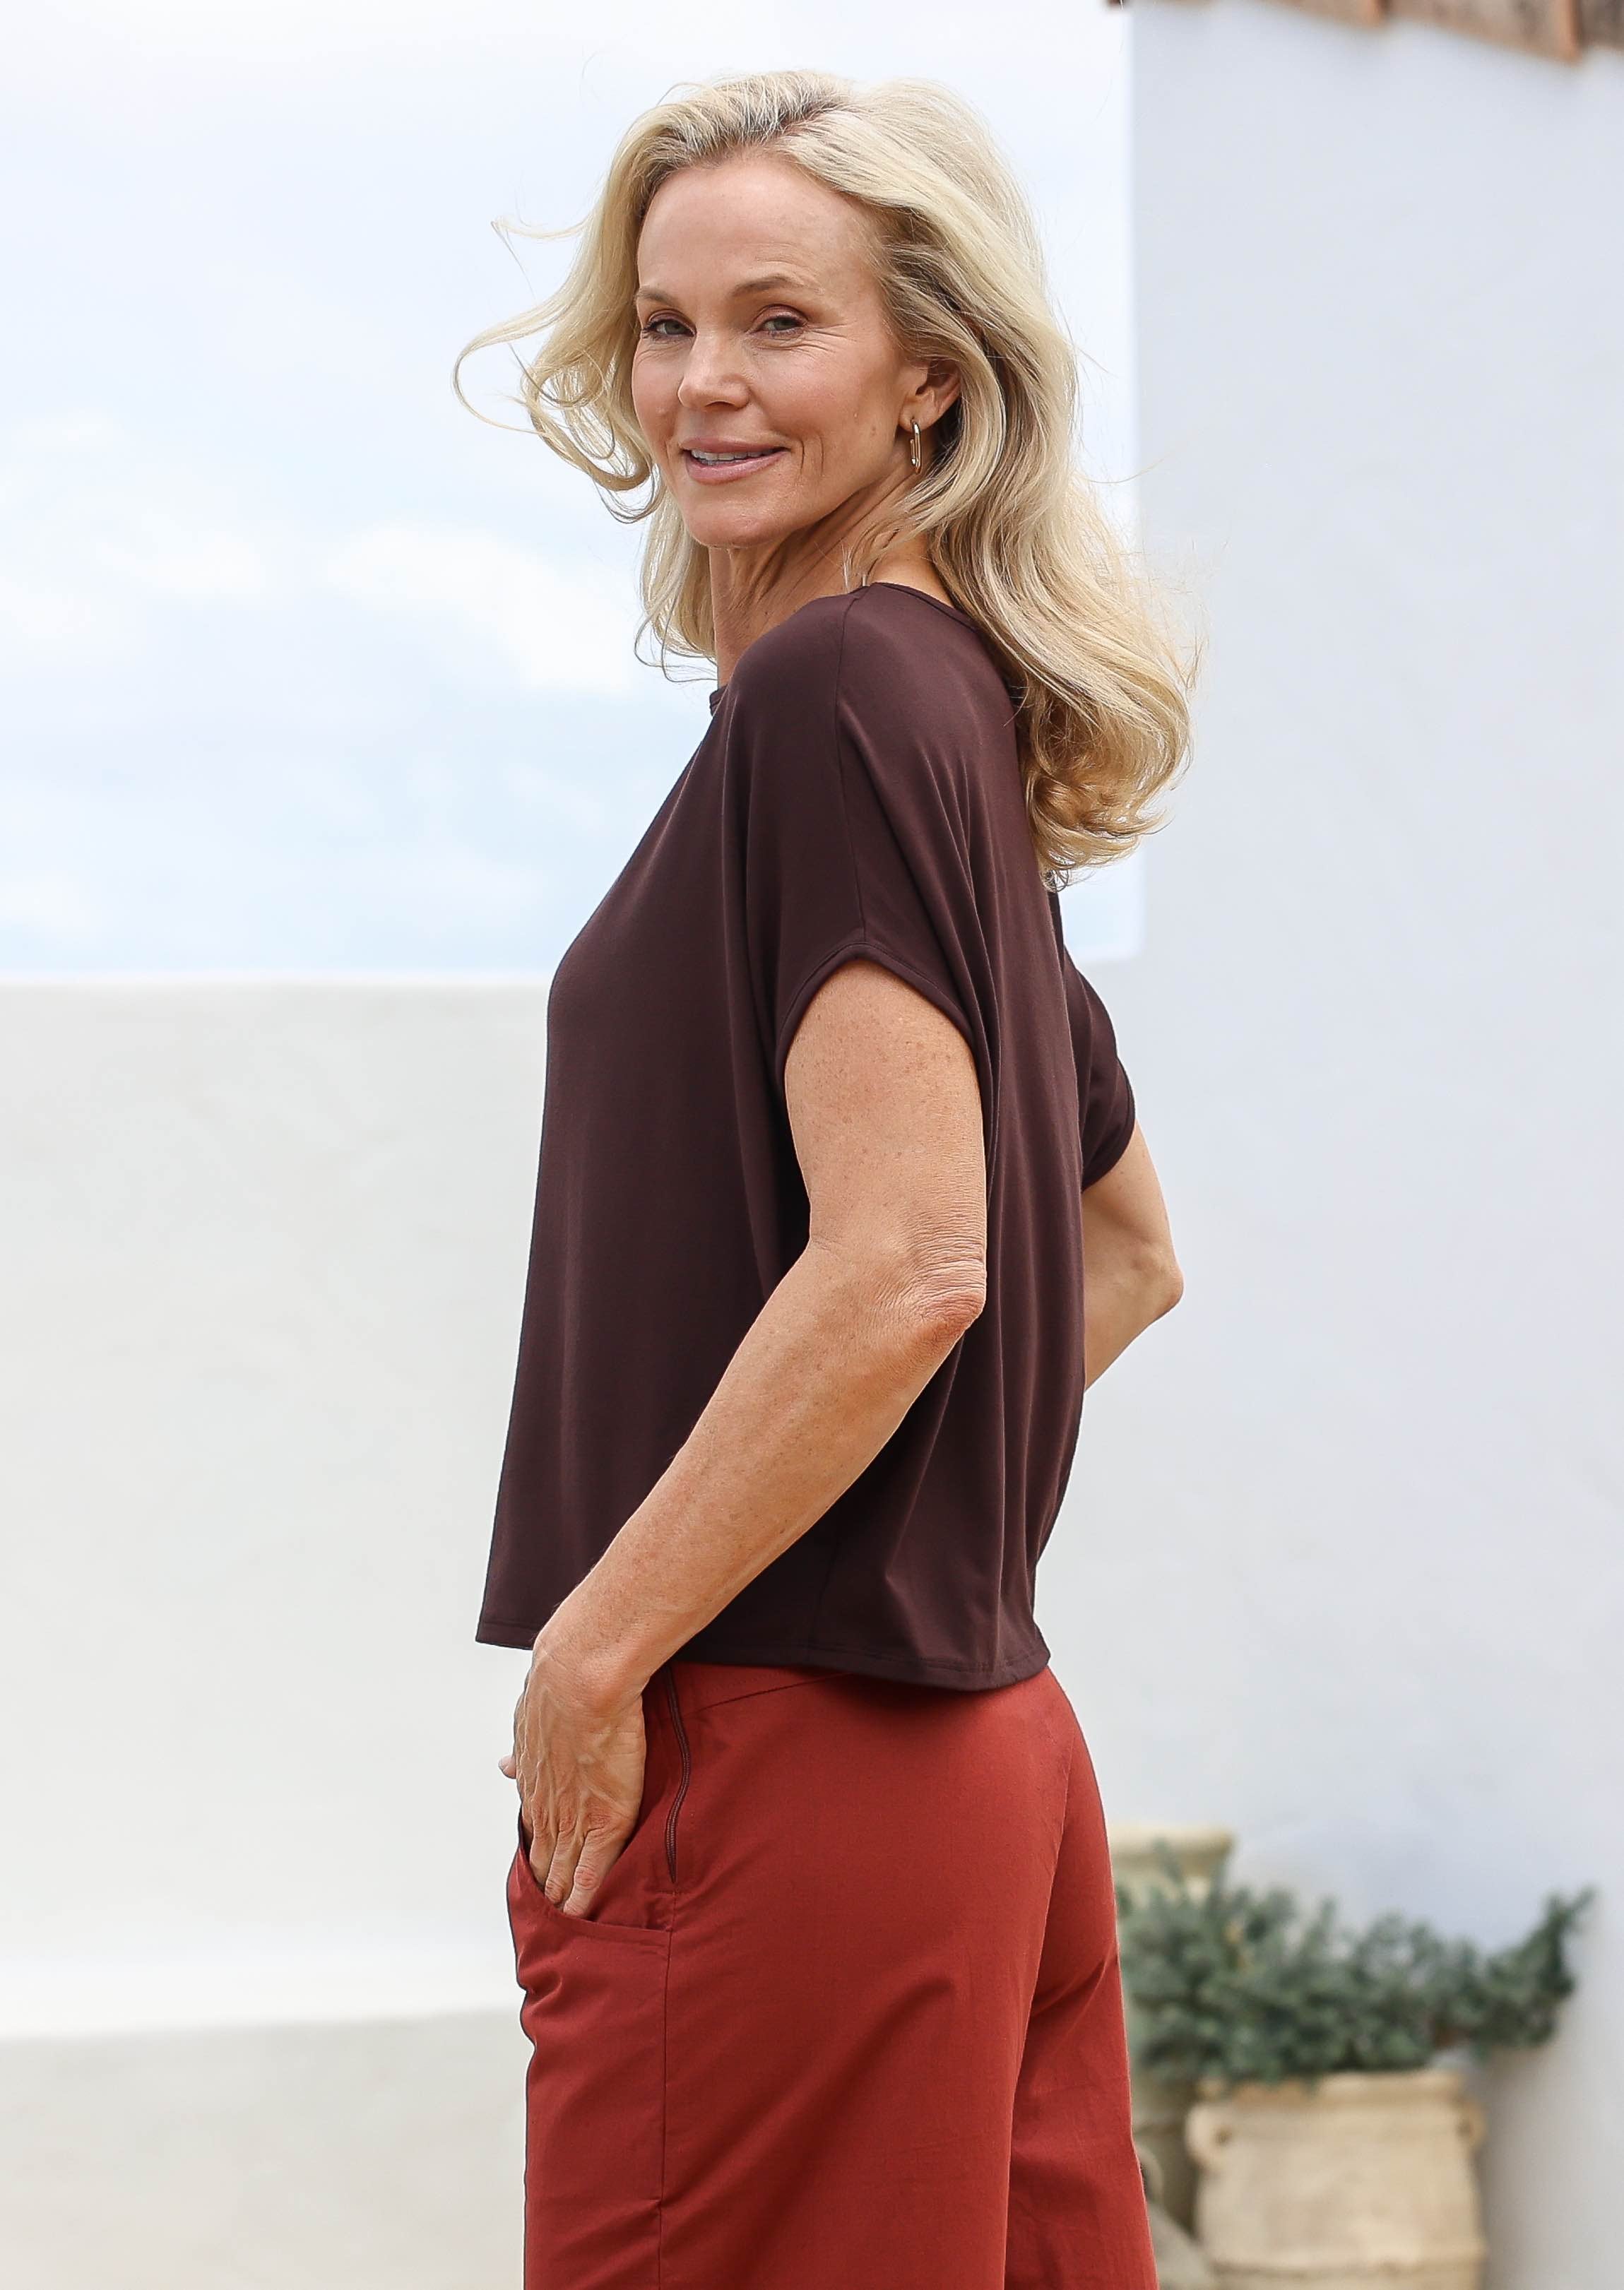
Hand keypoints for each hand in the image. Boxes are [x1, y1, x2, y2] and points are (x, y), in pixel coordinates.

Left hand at [499, 1637, 648, 1917]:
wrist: (581, 1682)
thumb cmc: (559, 1689)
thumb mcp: (529, 1721)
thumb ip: (523, 1751)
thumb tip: (505, 1766)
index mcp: (532, 1784)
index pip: (532, 1832)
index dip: (536, 1855)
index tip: (538, 1875)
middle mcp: (546, 1808)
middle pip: (543, 1860)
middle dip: (544, 1886)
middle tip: (546, 1915)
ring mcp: (574, 1819)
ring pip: (564, 1872)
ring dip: (561, 1899)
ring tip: (563, 1924)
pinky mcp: (605, 1822)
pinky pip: (592, 1872)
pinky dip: (586, 1897)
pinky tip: (584, 1916)